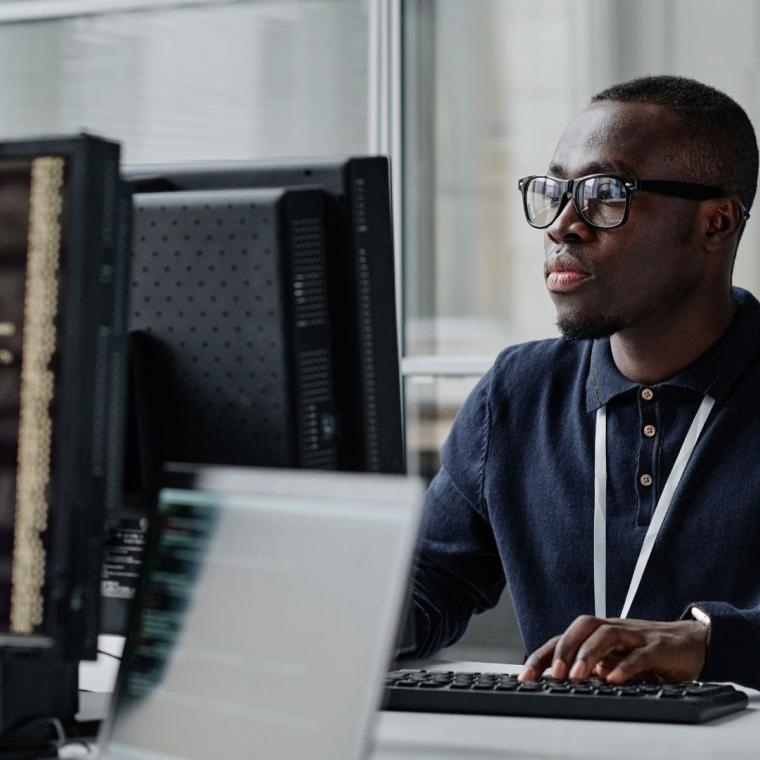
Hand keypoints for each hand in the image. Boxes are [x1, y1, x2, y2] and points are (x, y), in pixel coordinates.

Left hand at [518, 615, 707, 683]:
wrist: (693, 642)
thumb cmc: (648, 653)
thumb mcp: (616, 663)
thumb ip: (593, 670)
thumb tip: (561, 687)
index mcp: (599, 636)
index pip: (565, 639)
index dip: (543, 655)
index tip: (526, 677)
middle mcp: (615, 631)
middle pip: (583, 627)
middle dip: (563, 649)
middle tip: (552, 674)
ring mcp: (636, 636)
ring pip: (607, 634)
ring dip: (588, 654)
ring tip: (577, 676)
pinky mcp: (659, 648)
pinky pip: (640, 654)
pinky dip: (626, 666)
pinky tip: (615, 679)